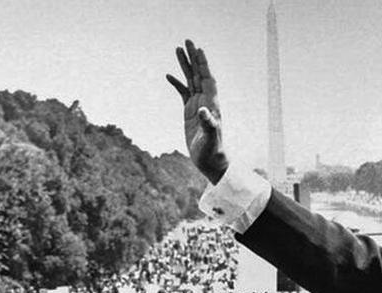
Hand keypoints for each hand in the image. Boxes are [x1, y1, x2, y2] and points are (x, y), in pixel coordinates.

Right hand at [167, 40, 228, 183]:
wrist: (211, 161)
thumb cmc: (213, 151)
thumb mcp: (210, 138)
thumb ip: (208, 124)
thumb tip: (203, 110)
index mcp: (212, 104)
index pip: (207, 79)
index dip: (203, 64)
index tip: (198, 49)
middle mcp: (206, 101)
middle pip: (199, 74)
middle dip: (193, 58)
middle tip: (187, 41)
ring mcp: (197, 105)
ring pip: (191, 80)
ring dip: (185, 65)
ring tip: (177, 49)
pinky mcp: (190, 112)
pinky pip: (183, 93)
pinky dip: (177, 83)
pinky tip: (169, 75)